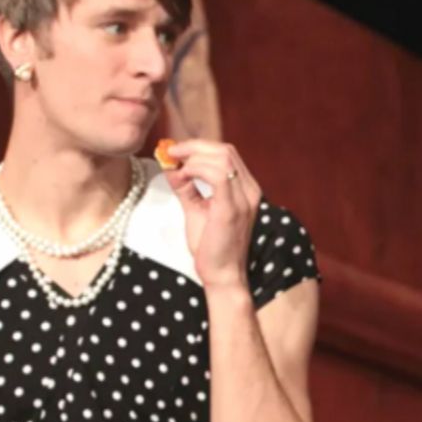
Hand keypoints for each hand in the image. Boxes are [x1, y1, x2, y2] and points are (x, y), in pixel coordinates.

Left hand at [163, 140, 262, 289]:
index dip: (199, 147)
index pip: (226, 154)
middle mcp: (250, 190)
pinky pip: (217, 175)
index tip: (175, 152)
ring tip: (177, 167)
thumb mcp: (196, 210)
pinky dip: (197, 169)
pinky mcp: (232, 208)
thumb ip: (187, 188)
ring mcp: (244, 198)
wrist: (222, 275)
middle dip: (194, 146)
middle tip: (171, 153)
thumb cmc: (211, 247)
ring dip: (194, 157)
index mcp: (245, 189)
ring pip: (222, 157)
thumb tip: (171, 167)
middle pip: (225, 150)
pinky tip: (184, 177)